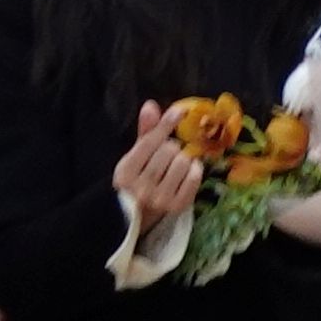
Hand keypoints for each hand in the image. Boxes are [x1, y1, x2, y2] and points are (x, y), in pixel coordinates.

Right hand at [114, 103, 200, 232]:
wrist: (140, 215)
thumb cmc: (138, 179)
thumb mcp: (136, 156)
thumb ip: (145, 132)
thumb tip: (150, 105)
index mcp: (125, 172)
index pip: (149, 143)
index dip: (165, 125)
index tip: (179, 111)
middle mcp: (140, 187)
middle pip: (168, 150)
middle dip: (171, 147)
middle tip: (167, 154)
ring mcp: (159, 199)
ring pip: (183, 162)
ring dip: (183, 158)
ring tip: (175, 164)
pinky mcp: (177, 207)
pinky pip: (194, 177)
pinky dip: (195, 170)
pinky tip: (188, 171)